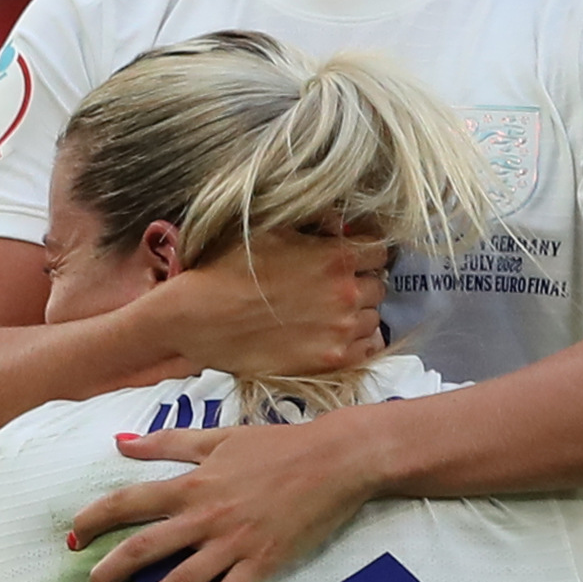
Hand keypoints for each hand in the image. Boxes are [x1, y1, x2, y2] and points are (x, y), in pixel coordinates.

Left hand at [67, 411, 394, 581]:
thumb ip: (167, 442)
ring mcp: (232, 544)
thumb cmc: (279, 445)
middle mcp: (205, 516)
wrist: (337, 459)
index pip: (127, 502)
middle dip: (109, 576)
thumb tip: (120, 441)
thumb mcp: (218, 437)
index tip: (73, 538)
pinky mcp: (261, 564)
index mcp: (192, 483)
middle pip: (143, 550)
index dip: (94, 521)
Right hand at [141, 228, 386, 389]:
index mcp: (336, 256)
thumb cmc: (230, 268)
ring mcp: (341, 330)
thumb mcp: (271, 228)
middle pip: (379, 285)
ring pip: (374, 317)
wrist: (202, 318)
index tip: (353, 258)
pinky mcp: (332, 360)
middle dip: (363, 282)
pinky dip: (360, 341)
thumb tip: (339, 221)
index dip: (367, 252)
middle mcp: (346, 293)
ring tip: (334, 312)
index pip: (380, 250)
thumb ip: (315, 222)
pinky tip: (339, 335)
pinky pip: (369, 349)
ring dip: (360, 312)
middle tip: (339, 286)